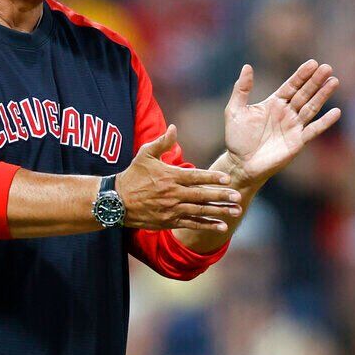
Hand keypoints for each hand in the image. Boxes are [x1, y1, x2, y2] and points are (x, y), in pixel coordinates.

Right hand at [117, 125, 243, 232]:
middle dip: (221, 196)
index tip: (227, 178)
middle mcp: (173, 194)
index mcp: (170, 176)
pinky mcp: (169, 221)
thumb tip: (174, 128)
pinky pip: (191, 223)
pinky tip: (221, 226)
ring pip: (199, 210)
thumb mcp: (145, 155)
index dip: (212, 177)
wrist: (116, 201)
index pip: (195, 176)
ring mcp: (172, 209)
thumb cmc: (132, 176)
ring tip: (235, 211)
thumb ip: (162, 142)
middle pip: (201, 195)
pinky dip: (206, 225)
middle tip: (238, 196)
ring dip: (219, 212)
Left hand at [221, 60, 340, 186]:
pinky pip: (313, 130)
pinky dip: (325, 122)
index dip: (301, 75)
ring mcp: (293, 127)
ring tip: (334, 81)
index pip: (291, 85)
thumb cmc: (236, 138)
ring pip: (311, 108)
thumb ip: (242, 89)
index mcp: (274, 103)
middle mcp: (286, 113)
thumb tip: (247, 66)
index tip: (312, 63)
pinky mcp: (297, 141)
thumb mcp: (235, 110)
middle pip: (304, 93)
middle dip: (315, 81)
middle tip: (327, 67)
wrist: (240, 163)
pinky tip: (336, 112)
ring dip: (323, 95)